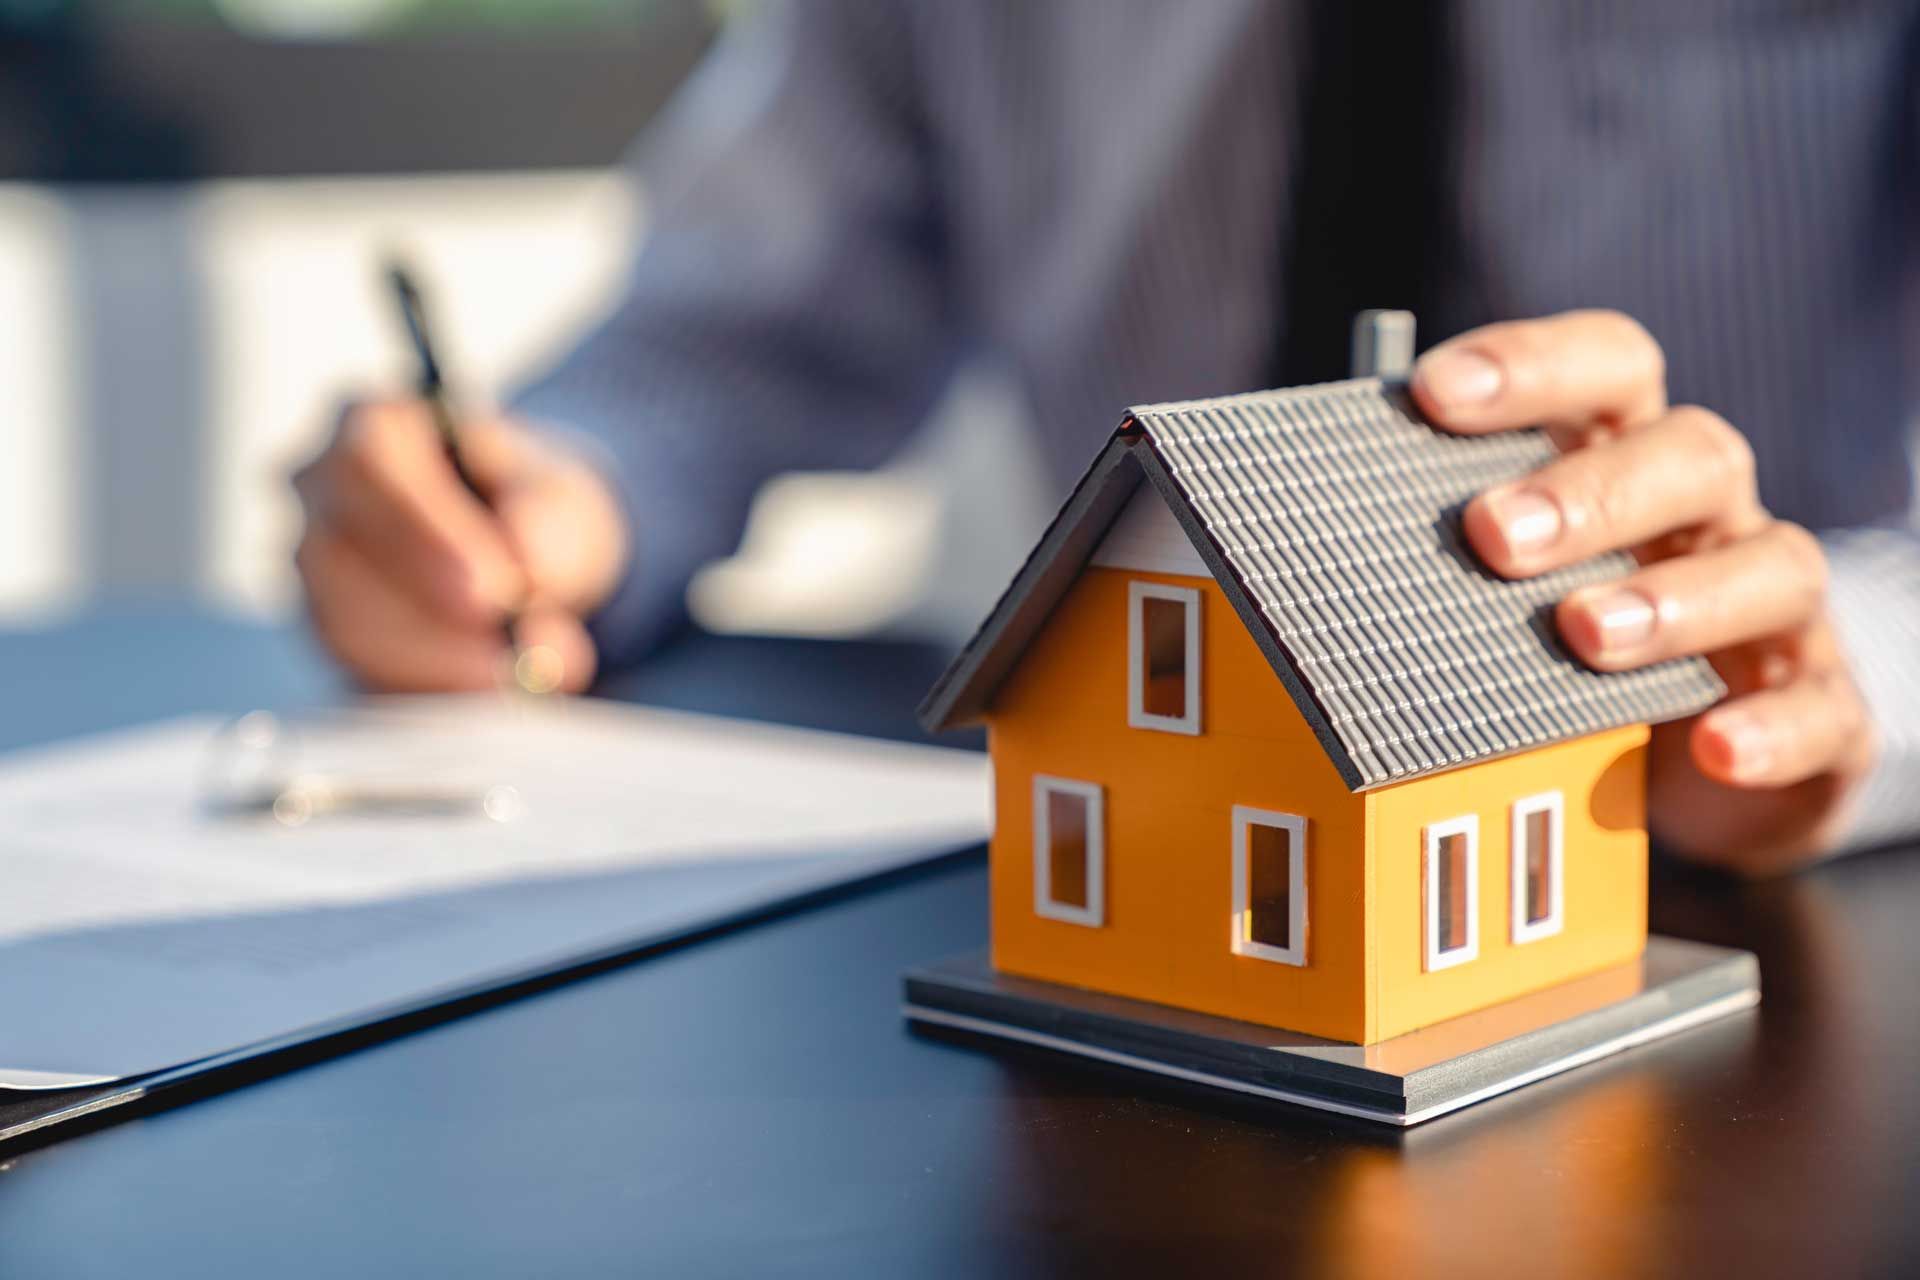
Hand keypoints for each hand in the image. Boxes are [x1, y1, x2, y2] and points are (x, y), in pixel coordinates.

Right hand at [293, 399, 628, 693]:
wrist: (529, 548)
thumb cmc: (531, 503)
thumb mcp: (561, 496)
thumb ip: (546, 524)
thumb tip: (529, 571)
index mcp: (371, 425)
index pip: (367, 466)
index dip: (425, 534)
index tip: (493, 591)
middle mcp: (320, 492)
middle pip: (336, 555)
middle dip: (431, 618)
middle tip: (515, 658)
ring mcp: (315, 569)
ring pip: (344, 627)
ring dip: (440, 665)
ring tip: (532, 674)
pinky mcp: (332, 636)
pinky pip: (360, 675)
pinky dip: (433, 691)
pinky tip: (496, 691)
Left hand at [1411, 310, 1877, 874]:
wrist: (1708, 753)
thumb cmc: (1576, 639)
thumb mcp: (1513, 585)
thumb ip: (1436, 541)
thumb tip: (1287, 526)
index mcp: (1628, 456)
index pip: (1605, 366)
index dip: (1528, 365)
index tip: (1432, 391)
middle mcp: (1711, 512)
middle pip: (1687, 454)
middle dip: (1588, 491)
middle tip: (1491, 534)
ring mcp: (1778, 608)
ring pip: (1767, 566)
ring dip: (1672, 597)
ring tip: (1583, 636)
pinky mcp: (1822, 705)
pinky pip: (1820, 708)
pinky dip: (1769, 726)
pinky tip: (1712, 745)